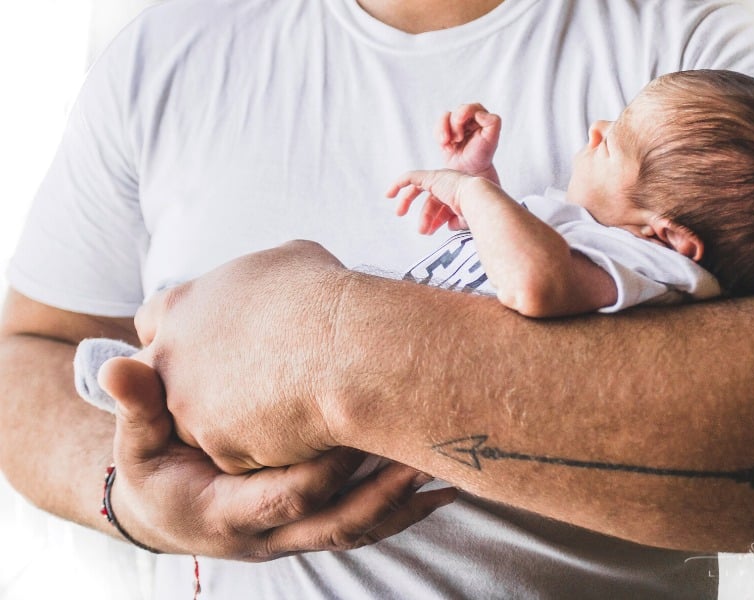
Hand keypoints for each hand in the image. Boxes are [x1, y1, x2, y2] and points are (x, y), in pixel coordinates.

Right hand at [99, 356, 456, 558]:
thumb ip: (137, 406)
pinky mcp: (316, 523)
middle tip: (425, 452)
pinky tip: (441, 482)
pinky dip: (405, 506)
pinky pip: (367, 523)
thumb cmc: (153, 469)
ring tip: (451, 468)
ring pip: (361, 529)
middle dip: (384, 491)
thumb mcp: (135, 443)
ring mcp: (298, 533)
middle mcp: (270, 533)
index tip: (357, 423)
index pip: (286, 494)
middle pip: (337, 522)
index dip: (323, 465)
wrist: (165, 511)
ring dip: (406, 501)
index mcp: (226, 513)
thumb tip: (120, 366)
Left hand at [133, 240, 351, 473]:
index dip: (182, 333)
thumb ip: (260, 278)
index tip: (210, 342)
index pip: (152, 321)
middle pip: (165, 379)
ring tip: (279, 409)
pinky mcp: (219, 448)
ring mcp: (190, 407)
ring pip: (197, 424)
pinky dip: (262, 448)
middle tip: (241, 383)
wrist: (346, 349)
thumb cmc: (322, 296)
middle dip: (193, 384)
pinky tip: (296, 431)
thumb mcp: (286, 260)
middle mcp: (172, 357)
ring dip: (228, 421)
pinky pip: (236, 455)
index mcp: (182, 305)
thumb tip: (278, 280)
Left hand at [387, 169, 475, 233]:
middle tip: (420, 230)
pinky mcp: (431, 176)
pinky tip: (389, 194)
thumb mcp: (466, 220)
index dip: (436, 220)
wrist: (478, 201)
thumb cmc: (478, 212)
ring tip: (400, 214)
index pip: (443, 207)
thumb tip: (448, 226)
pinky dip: (398, 184)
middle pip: (431, 200)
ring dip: (407, 202)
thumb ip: (457, 221)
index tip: (430, 232)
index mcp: (459, 194)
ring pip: (418, 189)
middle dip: (425, 215)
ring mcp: (441, 179)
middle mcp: (450, 185)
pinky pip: (411, 177)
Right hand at [436, 103, 500, 182]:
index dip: (465, 111)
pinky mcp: (445, 132)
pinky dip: (439, 135)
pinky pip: (438, 127)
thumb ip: (493, 122)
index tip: (460, 121)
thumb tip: (480, 113)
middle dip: (455, 124)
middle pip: (458, 110)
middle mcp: (468, 119)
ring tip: (451, 142)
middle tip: (458, 138)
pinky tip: (446, 146)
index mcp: (481, 118)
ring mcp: (455, 125)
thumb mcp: (492, 139)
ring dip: (445, 129)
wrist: (469, 171)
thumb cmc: (482, 155)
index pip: (473, 107)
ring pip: (445, 117)